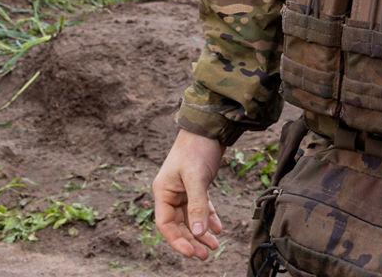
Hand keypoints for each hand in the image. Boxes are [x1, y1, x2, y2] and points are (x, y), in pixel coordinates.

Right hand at [152, 129, 224, 258]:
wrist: (209, 126)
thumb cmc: (197, 148)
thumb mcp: (196, 177)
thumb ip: (197, 205)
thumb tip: (198, 232)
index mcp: (163, 190)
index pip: (165, 224)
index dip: (177, 241)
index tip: (191, 253)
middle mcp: (171, 192)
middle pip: (178, 225)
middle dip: (192, 240)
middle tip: (206, 255)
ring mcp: (183, 189)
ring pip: (190, 218)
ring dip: (201, 232)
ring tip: (214, 246)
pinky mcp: (196, 185)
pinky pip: (200, 208)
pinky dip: (208, 218)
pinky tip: (218, 229)